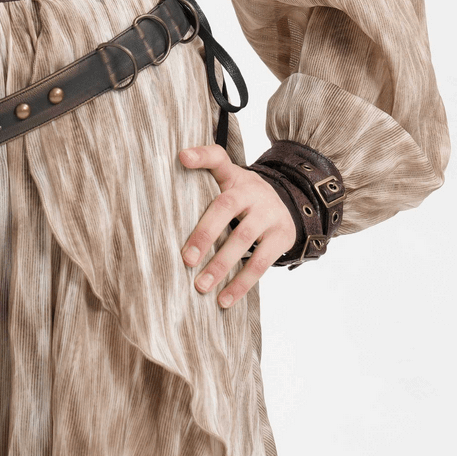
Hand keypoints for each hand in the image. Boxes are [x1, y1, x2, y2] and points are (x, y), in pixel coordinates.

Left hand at [179, 143, 296, 307]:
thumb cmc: (243, 200)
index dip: (201, 155)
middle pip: (225, 207)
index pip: (218, 158)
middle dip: (204, 233)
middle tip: (186, 259)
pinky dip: (241, 284)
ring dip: (220, 265)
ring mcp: (269, 212)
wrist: (287, 206)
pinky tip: (225, 300)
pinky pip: (261, 262)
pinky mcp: (281, 235)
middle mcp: (252, 190)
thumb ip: (201, 186)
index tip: (182, 157)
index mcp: (233, 176)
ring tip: (201, 286)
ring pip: (243, 238)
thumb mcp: (228, 185)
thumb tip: (168, 197)